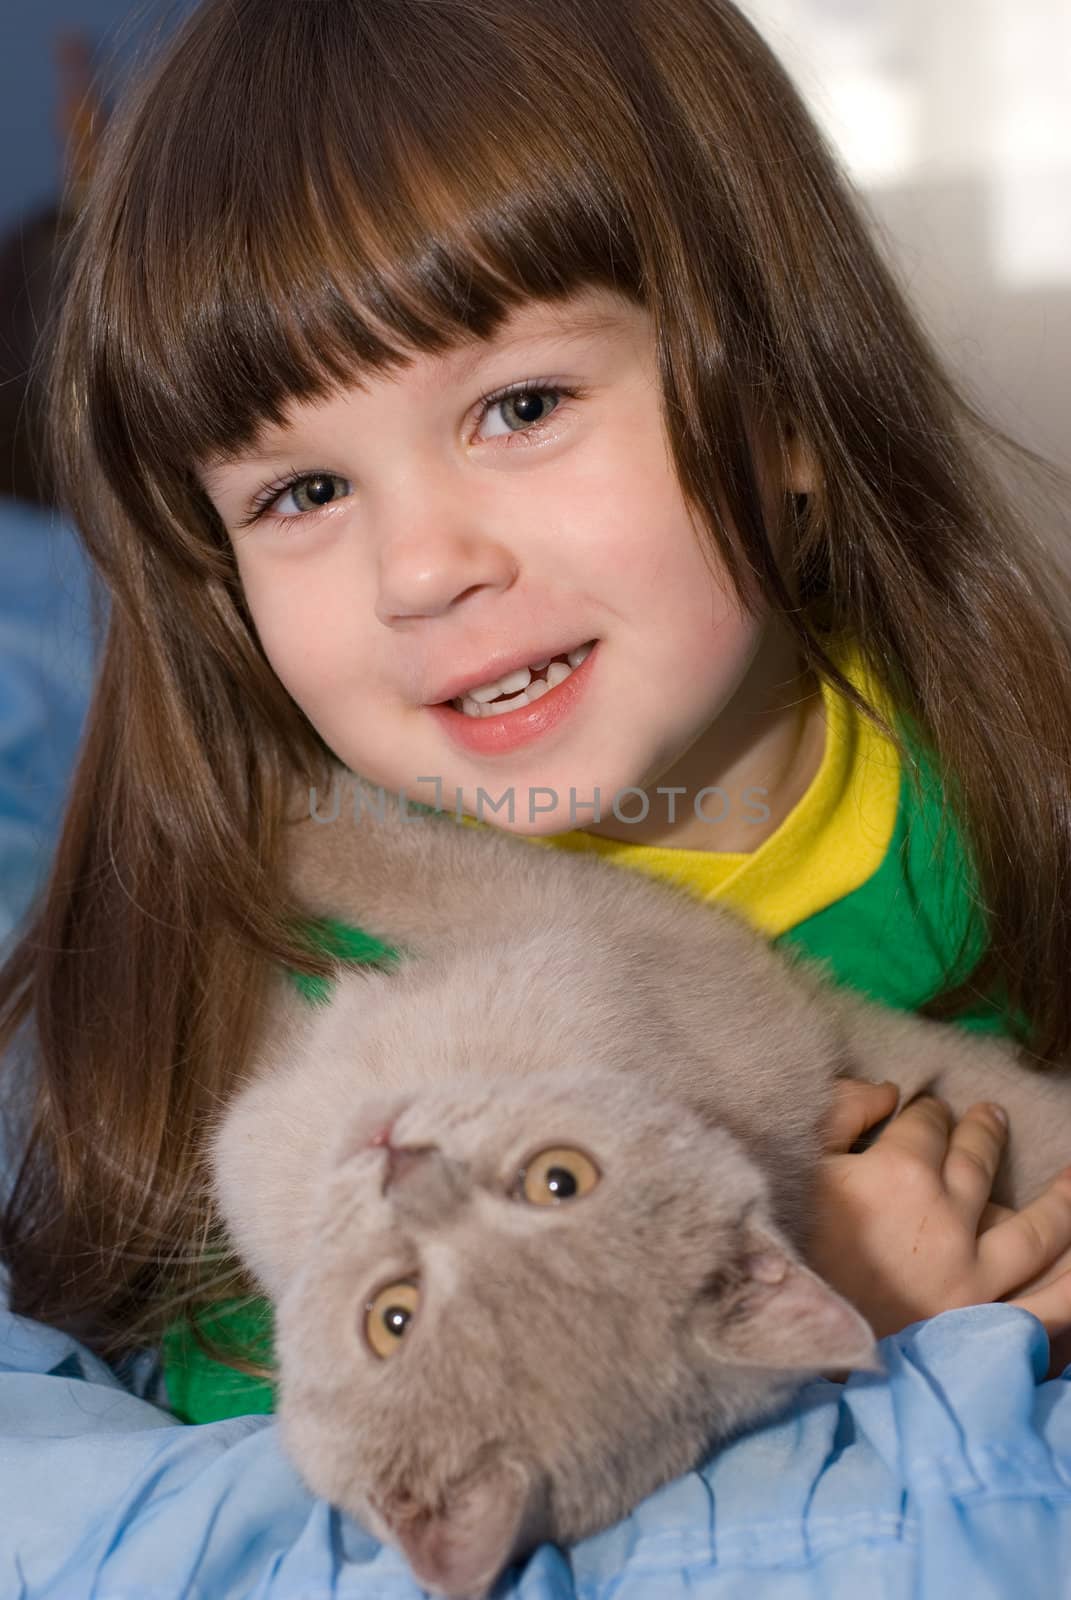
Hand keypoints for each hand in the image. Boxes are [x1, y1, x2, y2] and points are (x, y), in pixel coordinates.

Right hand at [811, 1080, 1070, 1359]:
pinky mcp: (989, 1327)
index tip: (924, 1111)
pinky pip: (1050, 1306)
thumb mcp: (794, 1166)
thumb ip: (837, 1113)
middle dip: (984, 1132)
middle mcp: (949, 1220)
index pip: (926, 1124)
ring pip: (1036, 1229)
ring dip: (1059, 1197)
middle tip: (990, 1117)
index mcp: (898, 1174)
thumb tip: (886, 1091)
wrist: (791, 1341)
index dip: (926, 1112)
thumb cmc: (784, 1247)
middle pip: (978, 1161)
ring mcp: (976, 1279)